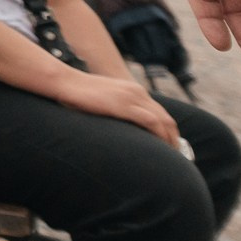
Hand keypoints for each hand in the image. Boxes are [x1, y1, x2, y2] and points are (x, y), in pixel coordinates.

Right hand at [46, 68, 179, 145]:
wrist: (64, 82)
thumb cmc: (77, 94)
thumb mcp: (102, 100)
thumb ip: (115, 109)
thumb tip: (119, 129)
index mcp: (133, 90)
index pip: (159, 113)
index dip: (168, 131)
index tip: (168, 146)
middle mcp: (137, 92)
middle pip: (167, 118)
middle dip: (174, 138)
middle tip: (175, 157)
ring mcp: (132, 98)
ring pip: (164, 121)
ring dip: (171, 140)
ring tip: (172, 158)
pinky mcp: (125, 105)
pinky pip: (152, 122)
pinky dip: (160, 136)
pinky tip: (161, 149)